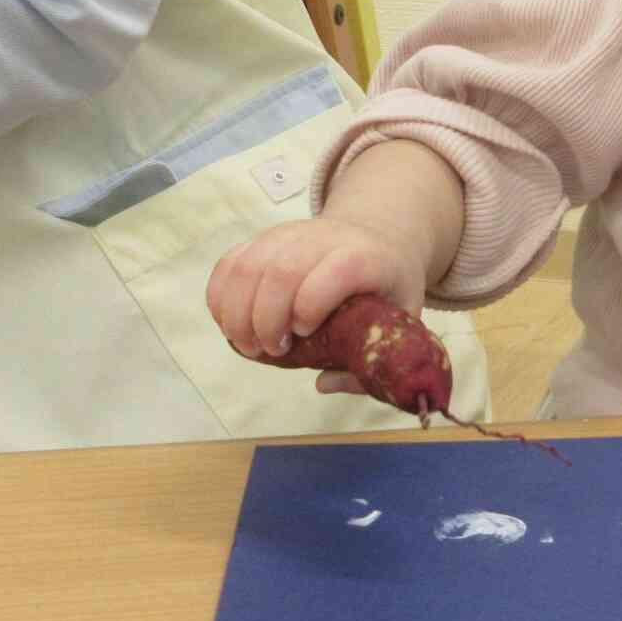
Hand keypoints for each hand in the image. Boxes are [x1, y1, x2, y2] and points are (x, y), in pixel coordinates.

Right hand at [206, 214, 426, 393]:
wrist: (377, 236)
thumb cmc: (388, 285)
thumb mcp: (401, 317)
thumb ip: (372, 358)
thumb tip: (324, 384)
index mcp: (365, 259)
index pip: (335, 271)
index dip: (312, 304)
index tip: (303, 335)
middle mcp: (324, 240)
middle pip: (281, 271)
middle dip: (265, 320)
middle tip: (269, 352)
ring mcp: (290, 236)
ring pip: (248, 266)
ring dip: (237, 313)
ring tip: (248, 346)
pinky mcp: (265, 239)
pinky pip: (230, 263)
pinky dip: (220, 296)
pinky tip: (230, 324)